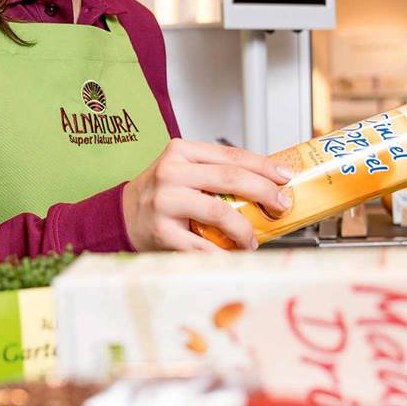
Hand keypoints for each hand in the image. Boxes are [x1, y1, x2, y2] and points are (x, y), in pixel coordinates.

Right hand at [121, 139, 294, 251]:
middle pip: (230, 178)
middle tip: (281, 205)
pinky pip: (202, 246)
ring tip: (252, 238)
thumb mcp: (183, 171)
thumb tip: (267, 184)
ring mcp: (165, 202)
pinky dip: (223, 253)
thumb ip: (216, 172)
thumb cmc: (159, 194)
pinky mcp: (161, 231)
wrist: (120, 216)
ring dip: (245, 229)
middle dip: (264, 192)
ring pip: (219, 212)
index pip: (231, 155)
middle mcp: (171, 173)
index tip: (286, 177)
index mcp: (180, 151)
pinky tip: (233, 254)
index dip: (264, 166)